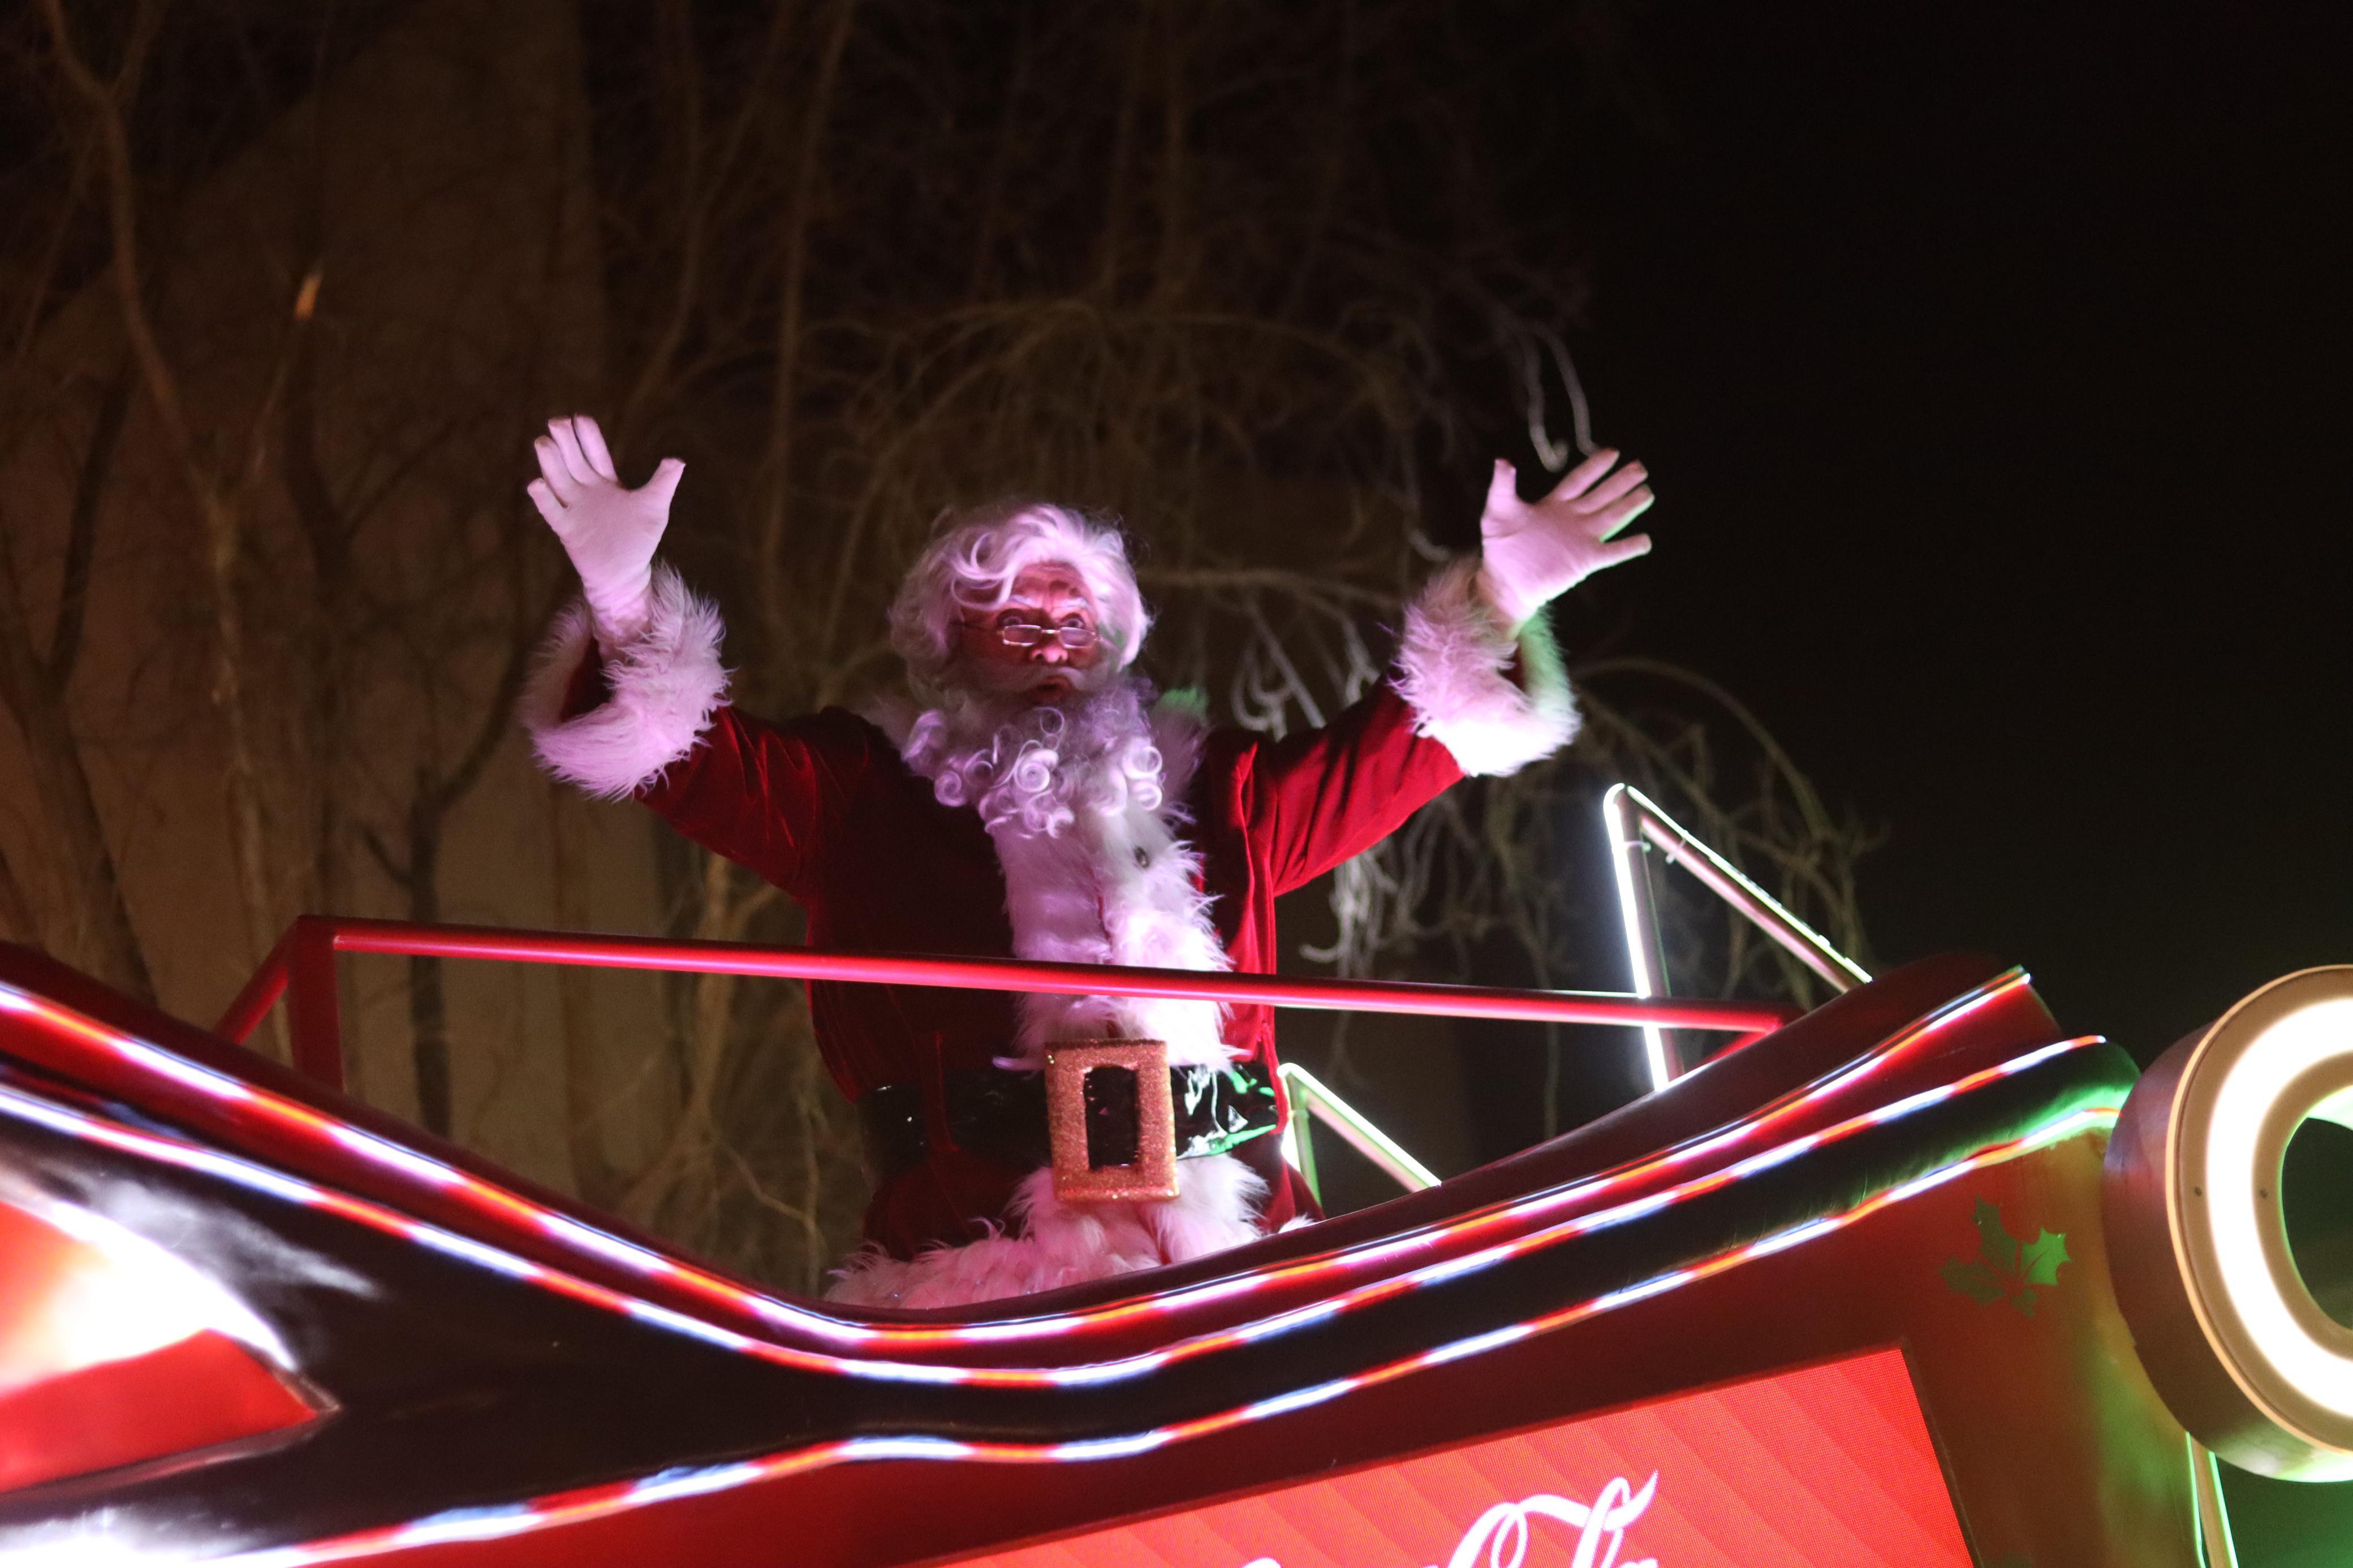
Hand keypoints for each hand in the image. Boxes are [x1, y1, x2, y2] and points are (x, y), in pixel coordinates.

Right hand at [526, 414, 683, 651]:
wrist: (625, 574)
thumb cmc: (639, 540)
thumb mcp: (655, 507)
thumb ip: (663, 482)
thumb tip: (677, 460)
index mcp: (607, 483)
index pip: (595, 454)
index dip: (588, 437)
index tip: (580, 417)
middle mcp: (586, 491)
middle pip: (573, 461)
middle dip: (565, 442)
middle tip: (556, 421)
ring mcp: (575, 509)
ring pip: (558, 480)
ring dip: (550, 462)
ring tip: (543, 442)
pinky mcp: (567, 528)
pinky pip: (552, 511)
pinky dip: (543, 498)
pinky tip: (536, 482)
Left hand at [1475, 449, 1654, 631]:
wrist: (1504, 582)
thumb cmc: (1499, 548)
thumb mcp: (1497, 512)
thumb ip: (1502, 486)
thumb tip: (1503, 460)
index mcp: (1554, 505)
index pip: (1579, 480)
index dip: (1595, 467)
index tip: (1613, 452)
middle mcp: (1572, 519)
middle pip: (1602, 495)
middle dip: (1621, 481)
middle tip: (1640, 467)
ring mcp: (1581, 539)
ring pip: (1611, 517)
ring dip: (1629, 505)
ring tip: (1647, 492)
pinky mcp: (1585, 561)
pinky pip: (1612, 552)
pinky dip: (1628, 547)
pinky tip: (1645, 540)